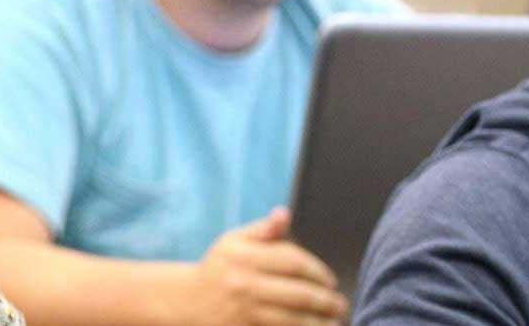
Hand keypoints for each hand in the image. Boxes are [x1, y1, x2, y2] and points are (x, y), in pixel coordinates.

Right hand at [185, 208, 346, 325]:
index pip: (293, 262)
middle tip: (340, 304)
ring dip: (318, 322)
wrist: (188, 301)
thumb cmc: (220, 268)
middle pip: (298, 294)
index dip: (318, 272)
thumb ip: (264, 229)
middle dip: (325, 301)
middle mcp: (243, 284)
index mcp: (244, 257)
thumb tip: (284, 213)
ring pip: (292, 320)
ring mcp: (243, 312)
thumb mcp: (235, 240)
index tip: (330, 281)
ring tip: (334, 321)